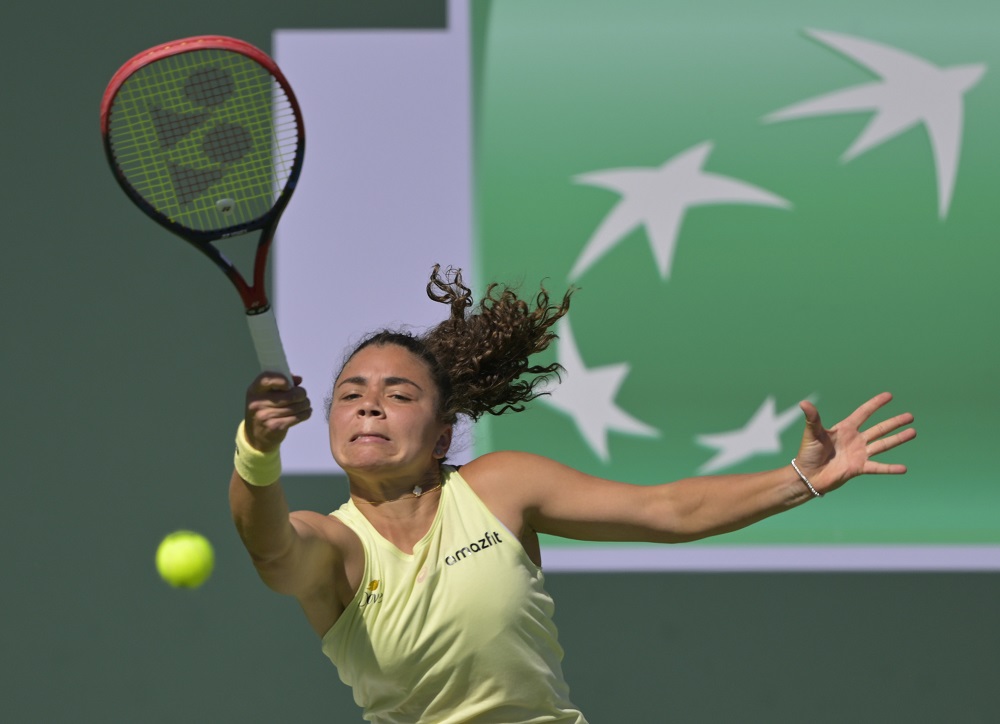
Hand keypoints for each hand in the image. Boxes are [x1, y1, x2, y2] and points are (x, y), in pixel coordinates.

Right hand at [244, 373, 311, 452]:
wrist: (256, 436)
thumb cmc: (265, 410)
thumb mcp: (266, 394)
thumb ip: (282, 383)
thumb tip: (299, 379)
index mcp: (255, 390)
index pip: (266, 379)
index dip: (281, 379)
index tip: (290, 385)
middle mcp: (257, 402)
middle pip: (289, 395)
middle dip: (302, 394)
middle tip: (304, 396)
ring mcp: (265, 415)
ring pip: (295, 406)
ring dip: (305, 404)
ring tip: (306, 404)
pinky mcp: (274, 426)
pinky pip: (296, 417)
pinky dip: (305, 414)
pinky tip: (306, 412)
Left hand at [795, 392, 915, 494]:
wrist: (808, 475)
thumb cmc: (808, 453)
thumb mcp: (811, 433)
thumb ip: (812, 418)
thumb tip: (804, 403)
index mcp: (845, 429)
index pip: (863, 413)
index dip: (875, 404)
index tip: (889, 396)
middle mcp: (855, 440)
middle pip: (879, 428)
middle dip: (894, 422)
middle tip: (910, 416)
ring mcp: (859, 453)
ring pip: (883, 444)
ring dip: (898, 439)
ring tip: (913, 432)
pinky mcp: (859, 468)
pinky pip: (878, 467)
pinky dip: (890, 468)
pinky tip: (903, 468)